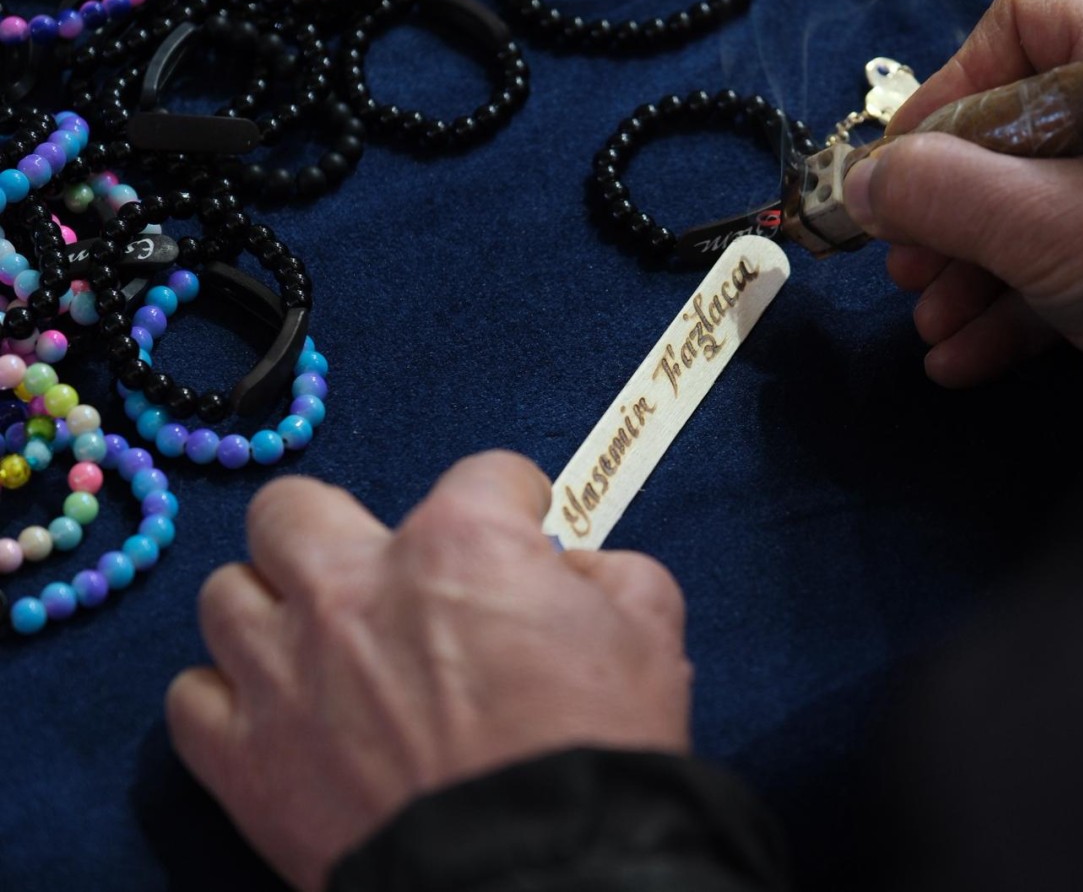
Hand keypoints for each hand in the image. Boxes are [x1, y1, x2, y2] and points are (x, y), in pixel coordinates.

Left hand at [165, 450, 691, 891]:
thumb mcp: (650, 633)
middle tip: (379, 571)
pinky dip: (229, 699)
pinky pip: (190, 698)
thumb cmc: (598, 751)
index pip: (481, 474)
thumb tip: (571, 571)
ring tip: (314, 645)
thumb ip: (609, 573)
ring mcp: (285, 672)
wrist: (541, 876)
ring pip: (226, 594)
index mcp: (461, 545)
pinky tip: (275, 714)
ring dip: (272, 610)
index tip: (520, 525)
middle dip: (337, 528)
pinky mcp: (245, 761)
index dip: (512, 498)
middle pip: (293, 508)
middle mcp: (354, 588)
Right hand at [844, 0, 1082, 450]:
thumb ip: (943, 194)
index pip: (1026, 28)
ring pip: (1024, 220)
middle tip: (905, 253)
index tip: (904, 149)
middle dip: (944, 207)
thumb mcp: (1046, 223)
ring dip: (963, 275)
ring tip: (930, 317)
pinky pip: (1052, 282)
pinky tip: (963, 358)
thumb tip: (863, 184)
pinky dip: (1001, 319)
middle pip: (1008, 138)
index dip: (953, 82)